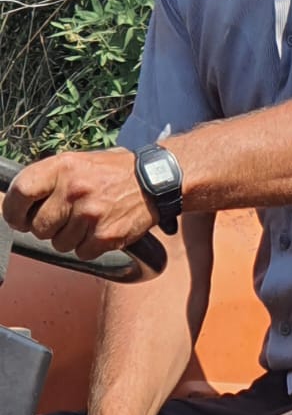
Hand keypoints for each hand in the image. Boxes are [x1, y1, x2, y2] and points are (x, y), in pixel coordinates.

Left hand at [2, 150, 156, 260]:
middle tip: (62, 219)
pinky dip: (89, 246)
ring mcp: (91, 214)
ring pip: (59, 243)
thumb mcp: (78, 162)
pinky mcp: (106, 236)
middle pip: (38, 226)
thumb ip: (49, 178)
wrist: (154, 181)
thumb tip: (16, 201)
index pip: (21, 192)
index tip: (18, 217)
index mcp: (64, 167)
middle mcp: (75, 189)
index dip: (13, 210)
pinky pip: (82, 253)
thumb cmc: (113, 172)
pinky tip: (100, 230)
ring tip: (87, 222)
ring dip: (69, 238)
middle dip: (46, 227)